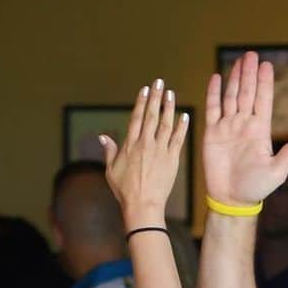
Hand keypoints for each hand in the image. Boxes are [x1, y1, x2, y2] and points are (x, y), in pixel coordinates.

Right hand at [100, 78, 189, 227]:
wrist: (142, 206)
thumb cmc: (125, 191)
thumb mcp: (111, 171)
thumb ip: (109, 151)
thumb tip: (103, 136)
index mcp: (130, 145)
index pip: (136, 118)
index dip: (141, 102)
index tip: (145, 89)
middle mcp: (145, 144)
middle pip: (151, 115)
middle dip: (156, 97)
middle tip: (160, 82)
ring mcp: (160, 151)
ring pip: (165, 123)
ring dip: (168, 107)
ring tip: (171, 93)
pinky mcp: (172, 159)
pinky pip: (178, 139)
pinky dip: (182, 126)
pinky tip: (185, 115)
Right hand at [203, 51, 287, 206]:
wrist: (231, 200)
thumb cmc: (256, 188)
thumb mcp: (277, 171)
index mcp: (260, 131)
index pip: (263, 101)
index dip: (265, 83)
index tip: (267, 64)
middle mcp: (244, 125)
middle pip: (247, 93)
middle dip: (249, 74)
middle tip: (251, 54)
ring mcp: (228, 127)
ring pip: (231, 97)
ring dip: (234, 79)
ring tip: (239, 61)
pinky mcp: (212, 134)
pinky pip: (212, 109)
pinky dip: (213, 93)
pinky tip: (216, 77)